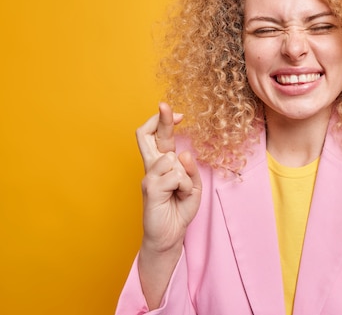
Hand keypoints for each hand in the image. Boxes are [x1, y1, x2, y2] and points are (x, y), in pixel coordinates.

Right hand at [136, 102, 201, 253]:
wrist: (170, 236)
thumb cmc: (179, 209)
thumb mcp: (194, 186)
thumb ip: (191, 169)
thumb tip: (183, 153)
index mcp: (162, 163)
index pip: (158, 136)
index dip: (165, 121)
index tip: (179, 113)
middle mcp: (152, 167)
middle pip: (148, 135)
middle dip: (159, 119)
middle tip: (164, 105)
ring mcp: (148, 177)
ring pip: (173, 160)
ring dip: (186, 176)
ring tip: (181, 192)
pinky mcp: (149, 189)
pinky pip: (175, 176)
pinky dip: (185, 186)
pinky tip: (178, 197)